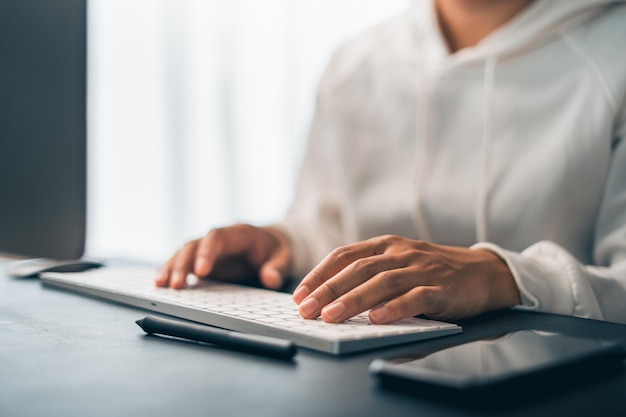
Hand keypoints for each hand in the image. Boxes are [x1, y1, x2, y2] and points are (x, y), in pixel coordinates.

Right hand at [155, 224, 292, 289]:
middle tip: (176, 284)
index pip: (217, 238)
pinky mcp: (200, 260)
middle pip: (194, 245)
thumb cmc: (277, 250)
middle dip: (183, 263)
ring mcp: (206, 248)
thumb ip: (278, 267)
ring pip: (183, 253)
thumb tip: (270, 278)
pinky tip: (160, 283)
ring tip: (160, 284)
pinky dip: (171, 271)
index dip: (207, 252)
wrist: (270, 244)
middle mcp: (217, 238)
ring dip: (171, 267)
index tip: (201, 271)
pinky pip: (182, 262)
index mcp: (238, 233)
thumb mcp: (285, 257)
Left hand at [292, 235, 520, 322]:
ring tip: (331, 316)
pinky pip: (417, 297)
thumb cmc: (434, 273)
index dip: (320, 274)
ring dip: (354, 300)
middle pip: (359, 268)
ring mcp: (423, 269)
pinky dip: (396, 307)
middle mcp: (402, 253)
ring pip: (383, 282)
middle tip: (306, 310)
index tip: (299, 294)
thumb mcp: (400, 267)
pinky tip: (377, 319)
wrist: (485, 272)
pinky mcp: (444, 288)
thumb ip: (372, 280)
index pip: (345, 255)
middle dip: (328, 289)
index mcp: (386, 245)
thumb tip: (337, 308)